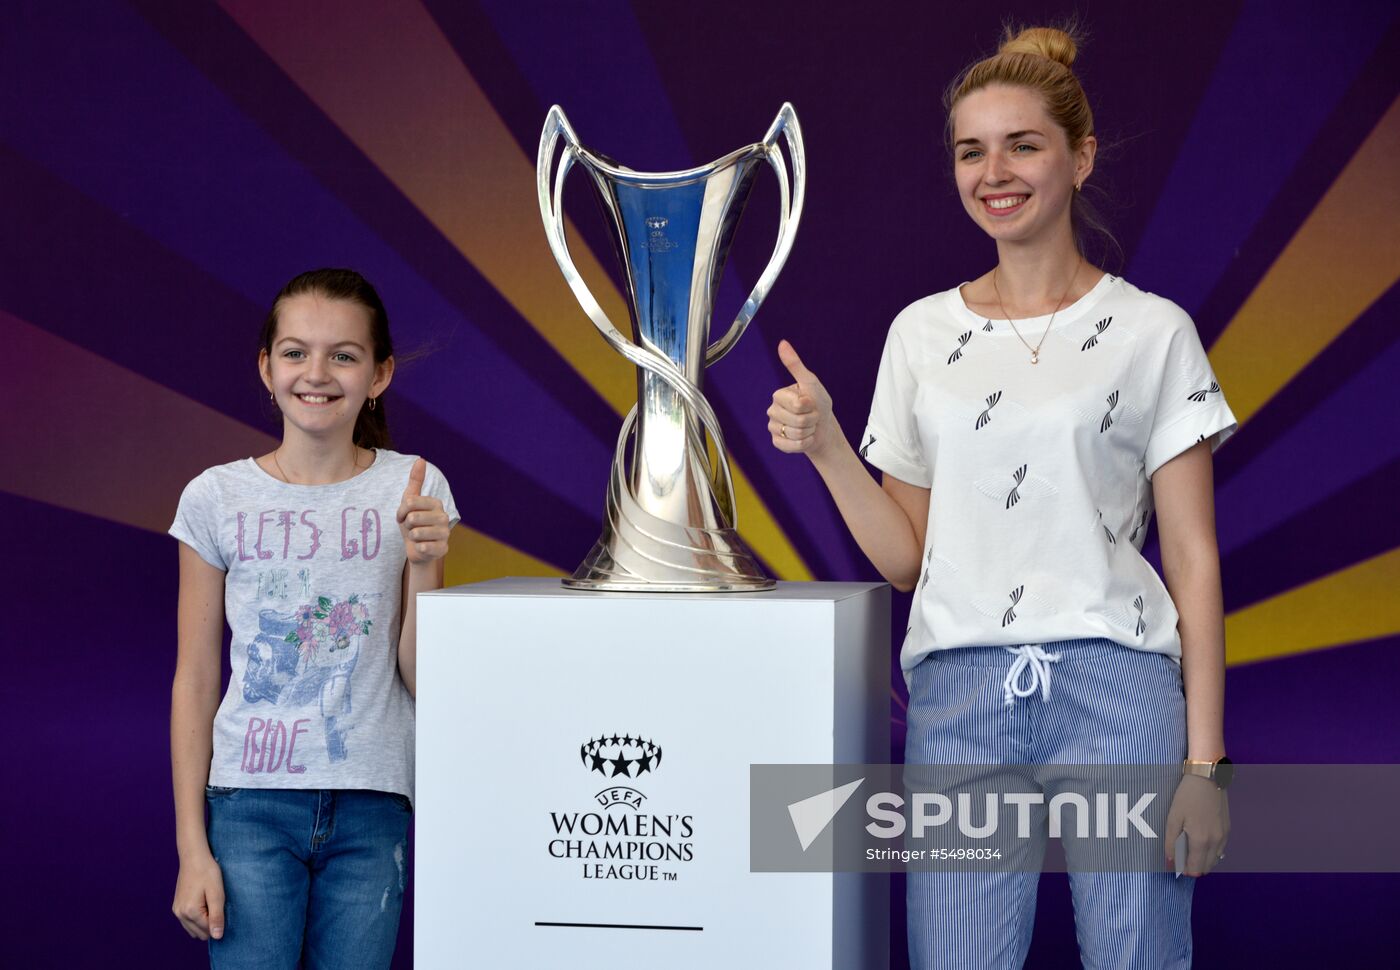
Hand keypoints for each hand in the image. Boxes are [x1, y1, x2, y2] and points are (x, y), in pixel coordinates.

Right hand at [172, 852, 224, 940]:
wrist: (193, 858)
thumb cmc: (207, 873)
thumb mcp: (217, 894)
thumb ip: (217, 916)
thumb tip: (217, 937)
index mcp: (190, 912)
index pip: (209, 930)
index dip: (219, 921)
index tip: (222, 906)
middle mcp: (180, 914)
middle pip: (200, 933)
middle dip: (211, 923)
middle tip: (216, 904)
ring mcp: (177, 911)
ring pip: (193, 930)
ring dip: (204, 922)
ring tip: (210, 903)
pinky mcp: (177, 907)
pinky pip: (188, 922)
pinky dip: (197, 919)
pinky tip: (203, 904)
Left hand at [396, 458, 449, 564]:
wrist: (418, 549)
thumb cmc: (413, 524)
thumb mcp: (410, 501)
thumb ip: (416, 481)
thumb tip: (421, 459)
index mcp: (436, 503)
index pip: (409, 502)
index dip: (401, 512)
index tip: (404, 516)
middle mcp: (443, 516)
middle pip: (412, 518)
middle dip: (406, 525)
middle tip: (411, 528)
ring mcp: (445, 533)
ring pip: (416, 533)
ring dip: (412, 537)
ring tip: (418, 538)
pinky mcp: (443, 549)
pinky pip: (423, 547)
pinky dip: (418, 548)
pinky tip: (422, 547)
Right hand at [768, 340, 839, 461]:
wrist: (824, 427)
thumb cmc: (819, 403)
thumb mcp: (810, 382)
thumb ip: (795, 364)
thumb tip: (782, 343)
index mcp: (779, 395)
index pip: (797, 404)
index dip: (810, 405)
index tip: (811, 402)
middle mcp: (772, 411)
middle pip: (798, 420)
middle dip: (812, 419)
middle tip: (812, 416)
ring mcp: (773, 428)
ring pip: (795, 434)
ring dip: (809, 431)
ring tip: (809, 426)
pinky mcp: (777, 443)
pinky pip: (792, 446)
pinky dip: (805, 443)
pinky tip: (805, 438)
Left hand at [1164, 774, 1229, 876]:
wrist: (1207, 779)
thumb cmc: (1187, 797)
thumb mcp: (1173, 818)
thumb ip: (1171, 842)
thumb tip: (1170, 861)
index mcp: (1201, 840)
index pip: (1196, 868)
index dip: (1185, 871)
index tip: (1177, 866)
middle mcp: (1216, 842)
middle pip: (1207, 867)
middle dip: (1194, 867)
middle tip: (1182, 858)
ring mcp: (1224, 836)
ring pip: (1215, 860)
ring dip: (1204, 860)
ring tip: (1190, 850)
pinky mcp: (1228, 830)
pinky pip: (1220, 849)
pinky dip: (1211, 852)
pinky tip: (1201, 842)